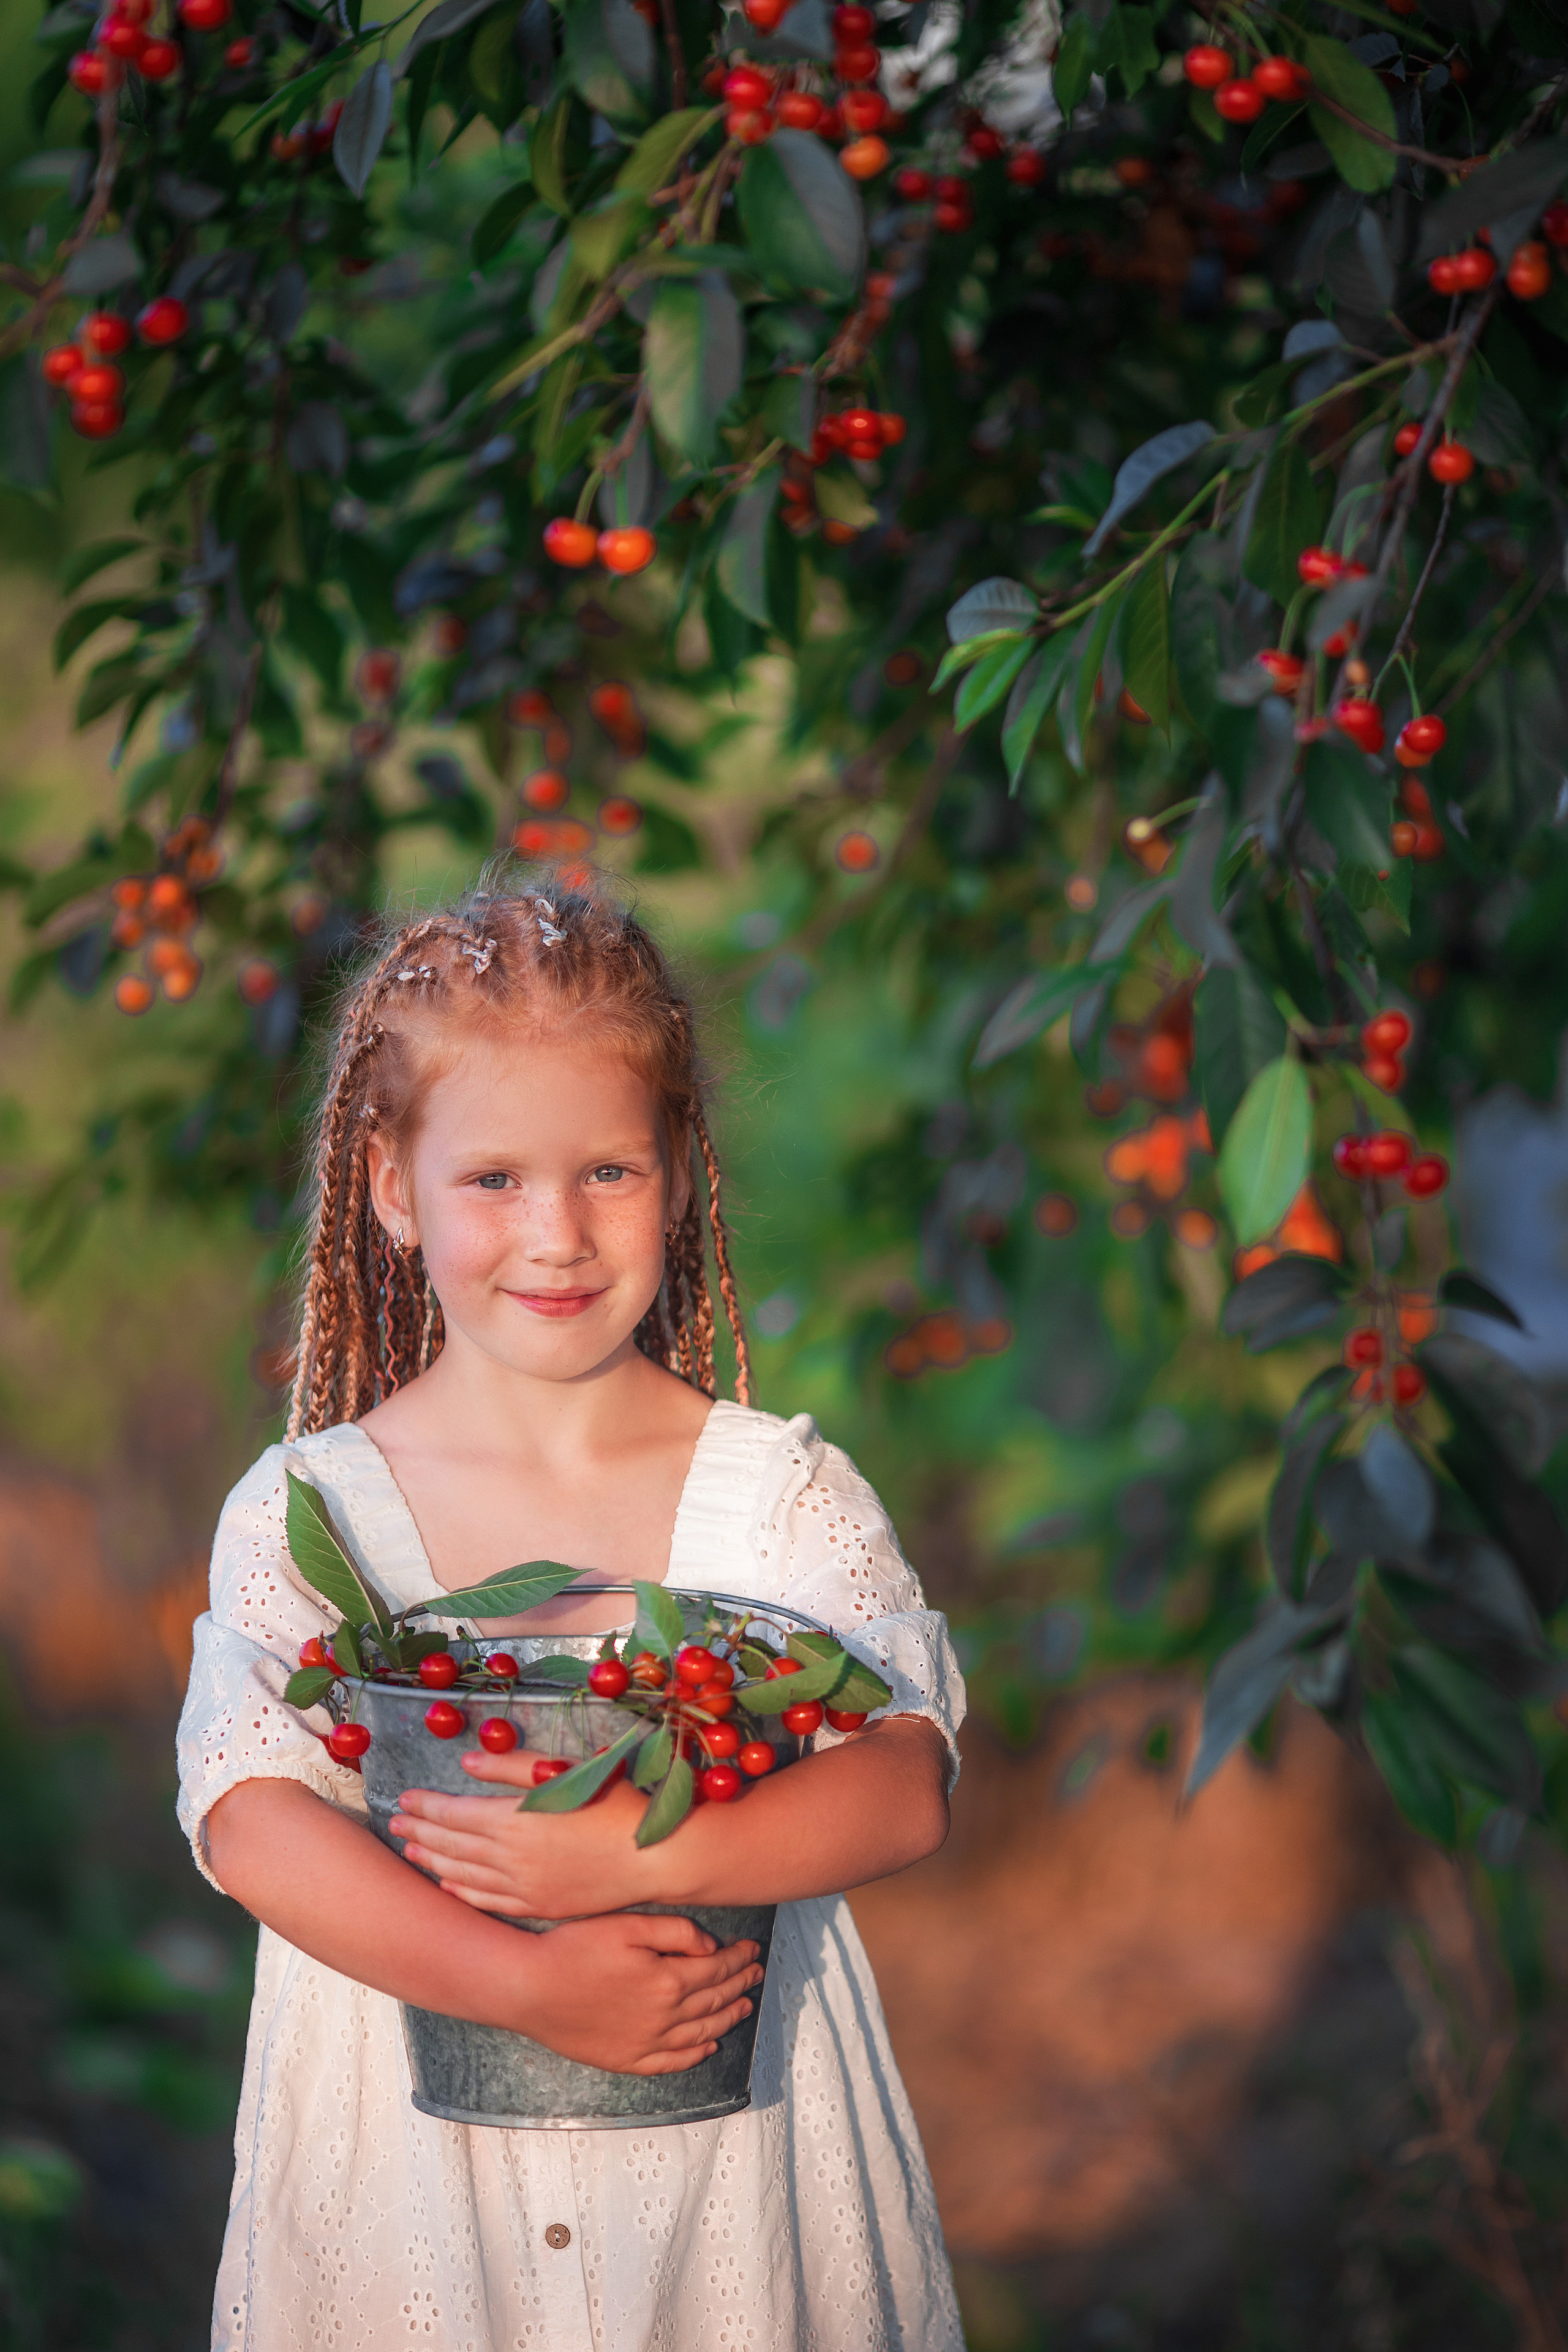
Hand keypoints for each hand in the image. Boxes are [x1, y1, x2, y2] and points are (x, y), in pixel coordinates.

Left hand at [391, 1745, 669, 1918]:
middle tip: (395, 1822)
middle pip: (451, 1844)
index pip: (454, 1812)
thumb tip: (466, 1765)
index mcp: (515, 1820)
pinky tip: (448, 1885)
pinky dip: (462, 1892)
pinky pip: (488, 1902)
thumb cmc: (614, 1803)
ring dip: (433, 1860)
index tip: (404, 1797)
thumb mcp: (565, 1770)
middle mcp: (511, 1858)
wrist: (653, 1856)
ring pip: (464, 1875)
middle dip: (420, 1831)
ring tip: (411, 1850)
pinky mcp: (539, 1907)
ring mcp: (523, 1888)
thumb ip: (513, 1766)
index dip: (426, 1804)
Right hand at [512, 1911, 763, 2075]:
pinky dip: (696, 2054)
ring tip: (745, 2006)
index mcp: (668, 1981)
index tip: (754, 1948)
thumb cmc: (574, 1948)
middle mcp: (664, 2018)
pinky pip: (672, 2062)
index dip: (739, 1957)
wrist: (529, 1988)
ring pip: (701, 2033)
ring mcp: (646, 2043)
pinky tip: (709, 2046)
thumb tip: (711, 1945)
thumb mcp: (627, 1924)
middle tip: (757, 1973)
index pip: (717, 1968)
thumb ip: (676, 1932)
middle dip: (740, 1984)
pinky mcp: (626, 2060)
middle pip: (715, 2001)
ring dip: (728, 2018)